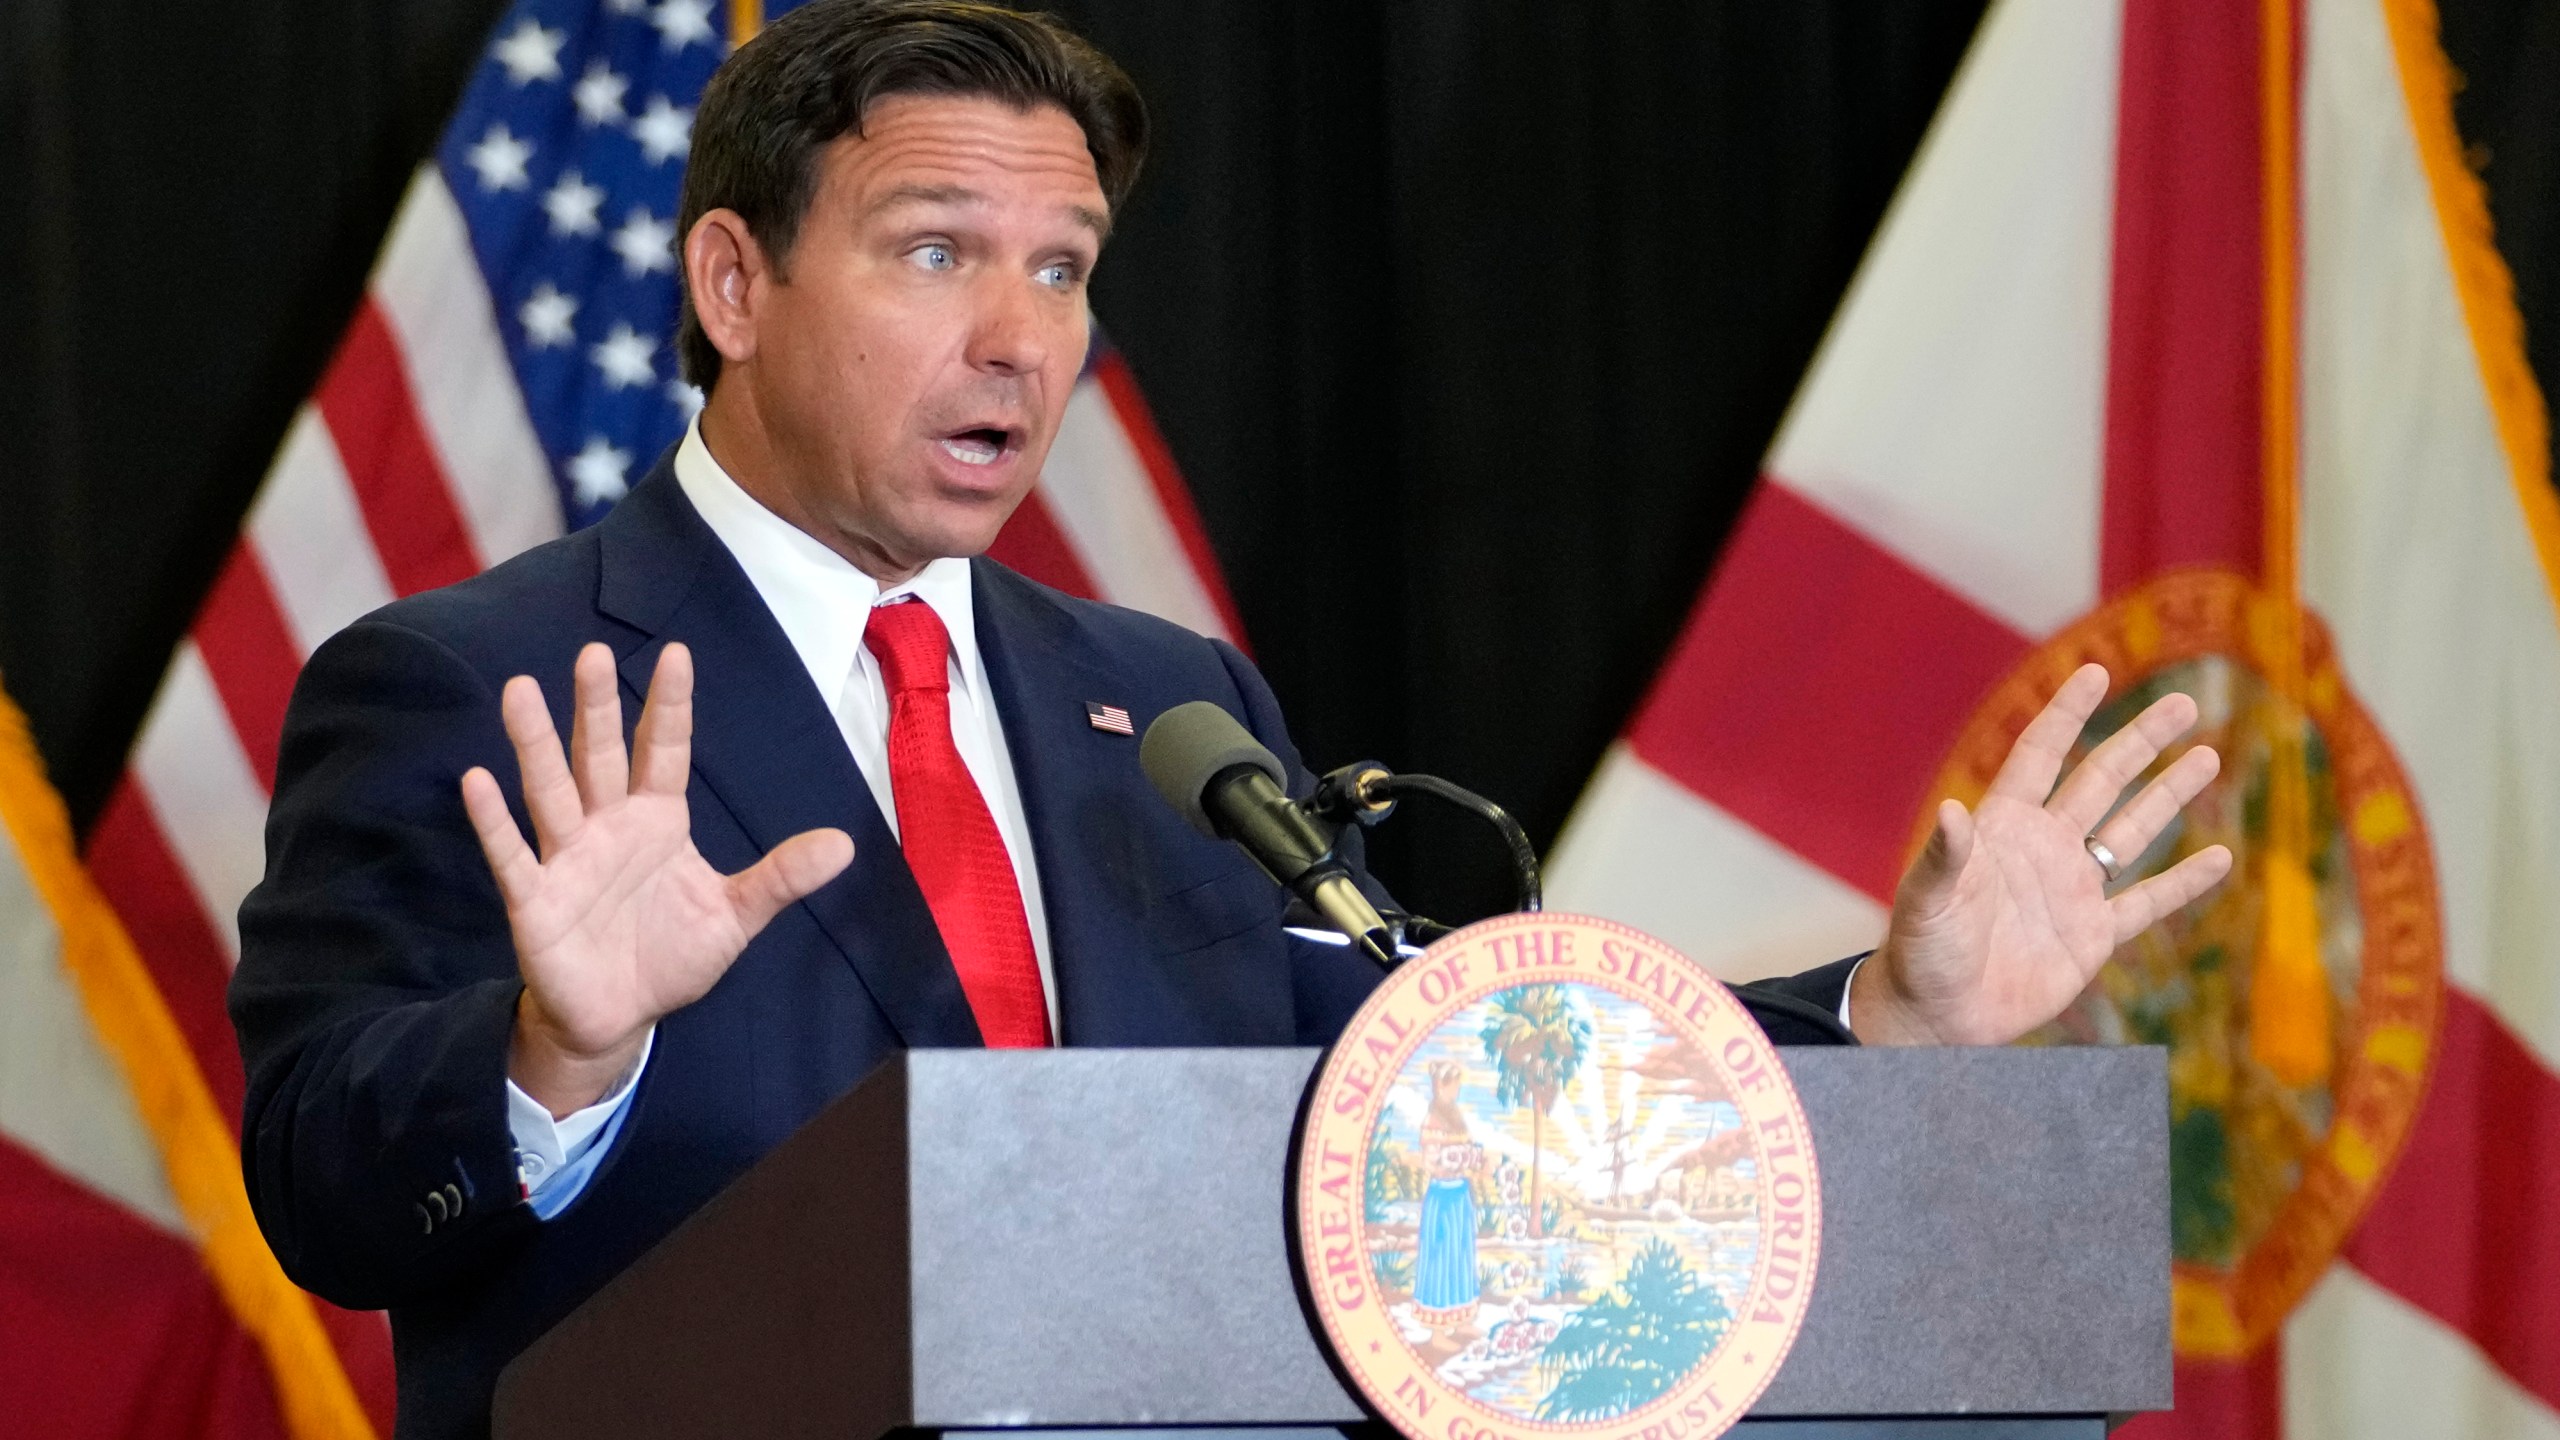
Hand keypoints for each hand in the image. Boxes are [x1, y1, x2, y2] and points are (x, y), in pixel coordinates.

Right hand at [460, 642, 853, 1114]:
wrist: (620, 1019)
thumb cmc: (672, 956)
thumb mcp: (735, 916)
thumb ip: (781, 878)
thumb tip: (846, 846)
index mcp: (658, 821)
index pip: (666, 751)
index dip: (670, 706)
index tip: (677, 652)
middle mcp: (608, 827)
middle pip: (601, 756)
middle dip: (597, 708)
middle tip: (591, 653)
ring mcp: (567, 858)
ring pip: (550, 790)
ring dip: (535, 744)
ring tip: (520, 689)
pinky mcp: (534, 899)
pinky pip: (512, 854)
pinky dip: (494, 820)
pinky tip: (477, 780)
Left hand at [1850, 663, 2232, 1045]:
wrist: (1938, 1014)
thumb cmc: (1921, 951)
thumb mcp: (1927, 900)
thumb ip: (1944, 857)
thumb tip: (1952, 812)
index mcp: (2003, 828)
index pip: (2041, 756)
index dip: (2067, 714)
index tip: (2096, 673)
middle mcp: (2044, 849)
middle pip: (2101, 781)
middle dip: (2140, 741)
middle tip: (2185, 703)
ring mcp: (2072, 890)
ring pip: (2131, 832)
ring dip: (2168, 795)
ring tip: (2206, 756)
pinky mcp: (2092, 937)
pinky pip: (2147, 903)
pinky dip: (2184, 883)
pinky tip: (2221, 857)